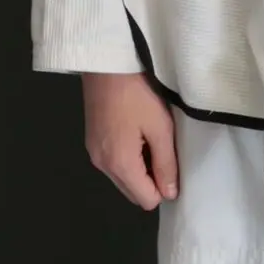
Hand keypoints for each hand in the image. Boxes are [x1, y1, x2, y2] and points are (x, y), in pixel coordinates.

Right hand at [81, 71, 178, 208]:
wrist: (106, 63)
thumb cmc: (137, 93)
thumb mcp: (160, 127)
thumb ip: (166, 164)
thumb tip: (169, 194)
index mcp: (119, 165)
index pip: (145, 200)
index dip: (164, 188)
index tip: (173, 164)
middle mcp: (102, 165)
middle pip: (132, 192)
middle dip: (150, 180)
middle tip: (163, 150)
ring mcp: (93, 153)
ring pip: (122, 178)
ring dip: (139, 168)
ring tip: (150, 138)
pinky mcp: (91, 140)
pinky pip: (112, 163)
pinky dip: (126, 157)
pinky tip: (135, 132)